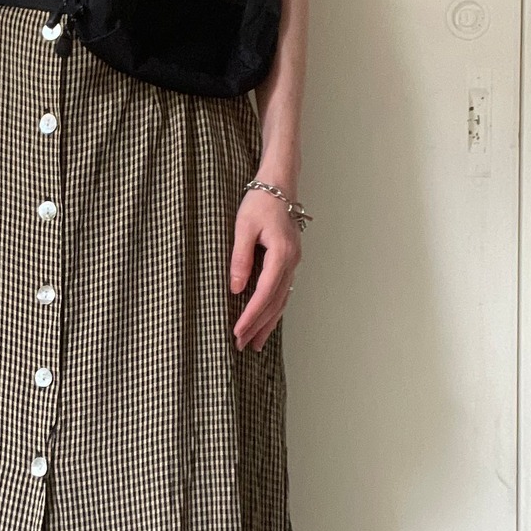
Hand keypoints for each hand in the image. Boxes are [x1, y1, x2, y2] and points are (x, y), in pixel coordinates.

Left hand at [230, 188, 300, 351]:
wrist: (280, 185)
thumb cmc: (260, 202)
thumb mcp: (243, 227)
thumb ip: (240, 258)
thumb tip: (236, 287)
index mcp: (282, 254)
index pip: (265, 293)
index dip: (251, 315)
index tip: (238, 332)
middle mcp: (292, 262)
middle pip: (275, 302)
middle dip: (258, 326)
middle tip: (242, 346)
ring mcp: (294, 262)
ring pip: (282, 300)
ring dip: (268, 323)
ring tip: (255, 343)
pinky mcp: (290, 261)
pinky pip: (283, 291)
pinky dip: (274, 309)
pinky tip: (266, 321)